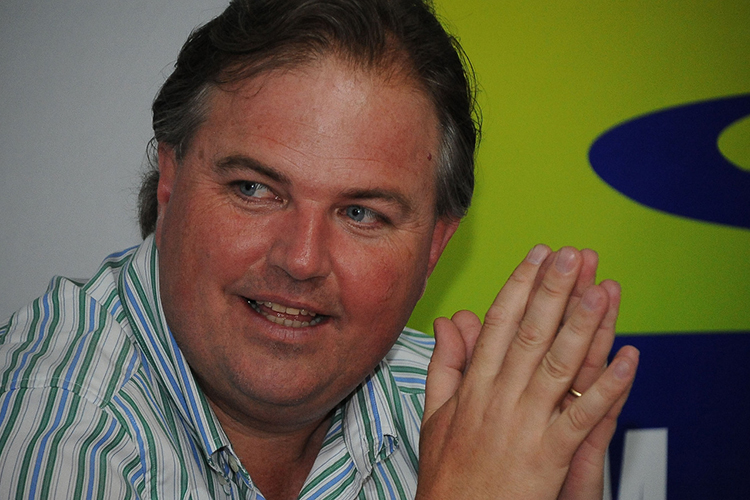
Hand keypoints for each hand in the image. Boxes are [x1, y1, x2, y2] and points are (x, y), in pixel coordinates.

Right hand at [416, 246, 638, 498]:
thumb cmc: (448, 473)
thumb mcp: (434, 413)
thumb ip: (445, 363)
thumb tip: (449, 321)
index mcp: (474, 386)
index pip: (499, 324)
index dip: (521, 286)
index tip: (539, 256)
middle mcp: (500, 397)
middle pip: (530, 334)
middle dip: (553, 291)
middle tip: (573, 256)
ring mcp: (526, 424)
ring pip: (558, 367)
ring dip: (581, 328)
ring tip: (599, 291)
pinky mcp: (549, 455)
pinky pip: (583, 417)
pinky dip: (608, 388)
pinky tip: (628, 359)